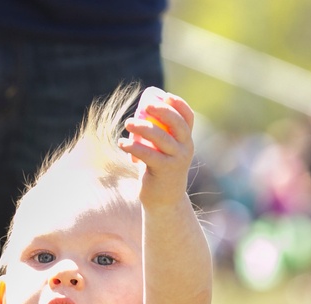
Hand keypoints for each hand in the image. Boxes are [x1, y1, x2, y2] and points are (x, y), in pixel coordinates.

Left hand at [119, 91, 194, 210]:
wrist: (164, 201)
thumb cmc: (160, 170)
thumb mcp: (164, 151)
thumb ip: (159, 134)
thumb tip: (142, 110)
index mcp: (186, 140)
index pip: (188, 117)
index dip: (179, 104)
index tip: (164, 95)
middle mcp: (186, 149)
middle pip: (176, 124)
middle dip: (161, 111)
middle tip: (145, 106)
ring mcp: (177, 160)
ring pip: (161, 138)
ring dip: (142, 127)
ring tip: (127, 123)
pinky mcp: (165, 171)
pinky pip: (148, 154)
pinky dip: (133, 147)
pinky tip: (122, 143)